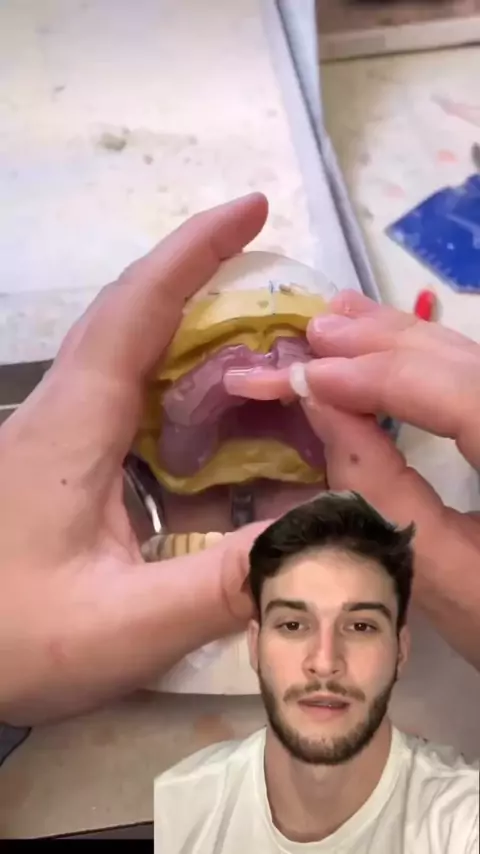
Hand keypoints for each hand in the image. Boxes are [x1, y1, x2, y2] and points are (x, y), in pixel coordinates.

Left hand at [0, 194, 270, 725]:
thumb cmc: (9, 637)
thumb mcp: (121, 624)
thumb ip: (223, 581)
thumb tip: (323, 532)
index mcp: (72, 426)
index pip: (136, 310)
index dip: (194, 251)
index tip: (252, 208)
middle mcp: (62, 413)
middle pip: (138, 321)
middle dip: (210, 290)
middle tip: (289, 306)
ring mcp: (58, 437)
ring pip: (134, 362)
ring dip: (200, 346)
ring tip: (269, 360)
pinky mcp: (61, 465)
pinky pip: (129, 406)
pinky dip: (182, 398)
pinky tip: (217, 429)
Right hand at [225, 291, 479, 669]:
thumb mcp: (436, 571)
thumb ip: (375, 485)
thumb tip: (319, 405)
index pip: (460, 396)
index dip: (379, 378)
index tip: (307, 375)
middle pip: (464, 362)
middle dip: (383, 344)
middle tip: (312, 333)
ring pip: (468, 360)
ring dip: (399, 339)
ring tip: (337, 322)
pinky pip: (470, 377)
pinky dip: (424, 357)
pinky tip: (385, 342)